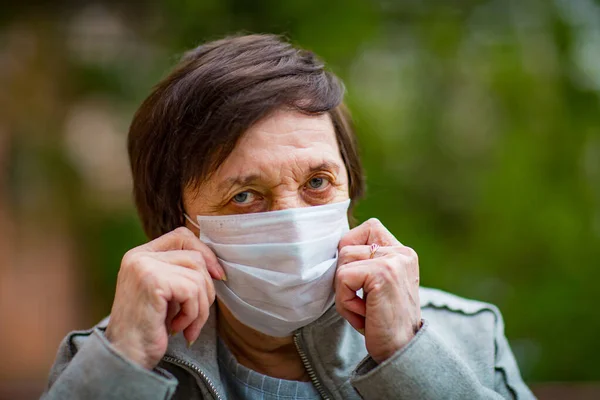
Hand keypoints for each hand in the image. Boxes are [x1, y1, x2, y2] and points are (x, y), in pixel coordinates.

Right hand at [105, 227, 225, 369]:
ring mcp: (144, 266)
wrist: (125, 358)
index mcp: (140, 255)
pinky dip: (192, 314)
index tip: (218, 277)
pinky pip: (192, 291)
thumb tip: (217, 268)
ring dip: (200, 308)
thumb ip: (181, 273)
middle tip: (196, 317)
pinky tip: (177, 328)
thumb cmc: (148, 330)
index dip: (205, 253)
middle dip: (206, 290)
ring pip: (197, 277)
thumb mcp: (166, 294)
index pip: (182, 236)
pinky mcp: (152, 281)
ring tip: (186, 326)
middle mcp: (139, 256)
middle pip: (195, 258)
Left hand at [335, 218, 420, 363]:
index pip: (368, 227)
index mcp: (402, 252)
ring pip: (342, 262)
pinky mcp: (382, 274)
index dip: (352, 249)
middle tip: (362, 302)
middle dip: (344, 277)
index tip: (358, 280)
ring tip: (363, 310)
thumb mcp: (378, 286)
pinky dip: (345, 302)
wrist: (401, 353)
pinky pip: (342, 278)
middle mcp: (401, 252)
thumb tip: (336, 247)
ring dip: (343, 292)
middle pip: (347, 245)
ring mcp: (393, 261)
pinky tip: (363, 315)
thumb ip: (366, 263)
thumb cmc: (383, 322)